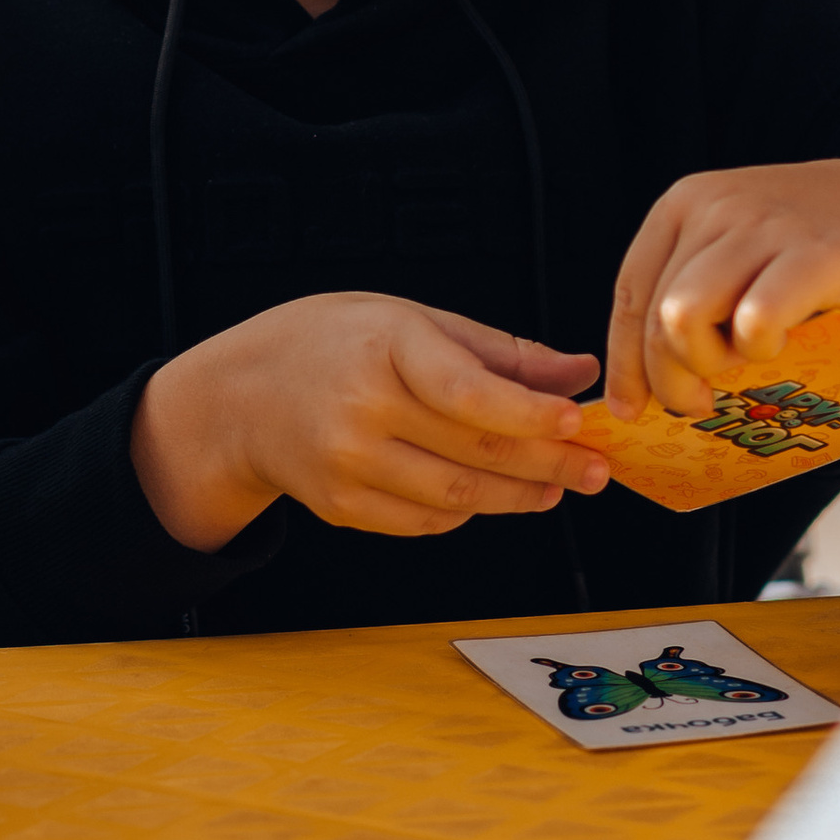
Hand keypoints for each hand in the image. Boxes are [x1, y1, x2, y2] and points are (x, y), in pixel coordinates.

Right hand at [132, 295, 606, 550]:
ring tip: (556, 487)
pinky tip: (492, 493)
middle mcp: (361, 407)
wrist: (242, 394)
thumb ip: (497, 351)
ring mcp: (347, 463)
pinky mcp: (341, 506)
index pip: (471, 392)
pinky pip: (426, 519)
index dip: (533, 415)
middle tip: (597, 469)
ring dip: (519, 496)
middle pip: (476, 450)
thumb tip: (579, 374)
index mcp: (385, 346)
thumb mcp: (410, 320)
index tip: (582, 423)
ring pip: (458, 494)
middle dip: (549, 463)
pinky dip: (468, 509)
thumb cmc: (337, 344)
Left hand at [605, 157, 839, 420]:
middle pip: (656, 316)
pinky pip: (756, 318)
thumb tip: (650, 380)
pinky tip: (780, 343)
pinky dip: (760, 348)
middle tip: (699, 402)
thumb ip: (696, 291)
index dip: (624, 361)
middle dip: (670, 378)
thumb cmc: (816, 245)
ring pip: (684, 317)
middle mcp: (714, 207)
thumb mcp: (740, 249)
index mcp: (685, 204)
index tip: (629, 409)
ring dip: (709, 363)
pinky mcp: (815, 253)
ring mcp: (763, 226)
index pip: (629, 293)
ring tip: (744, 363)